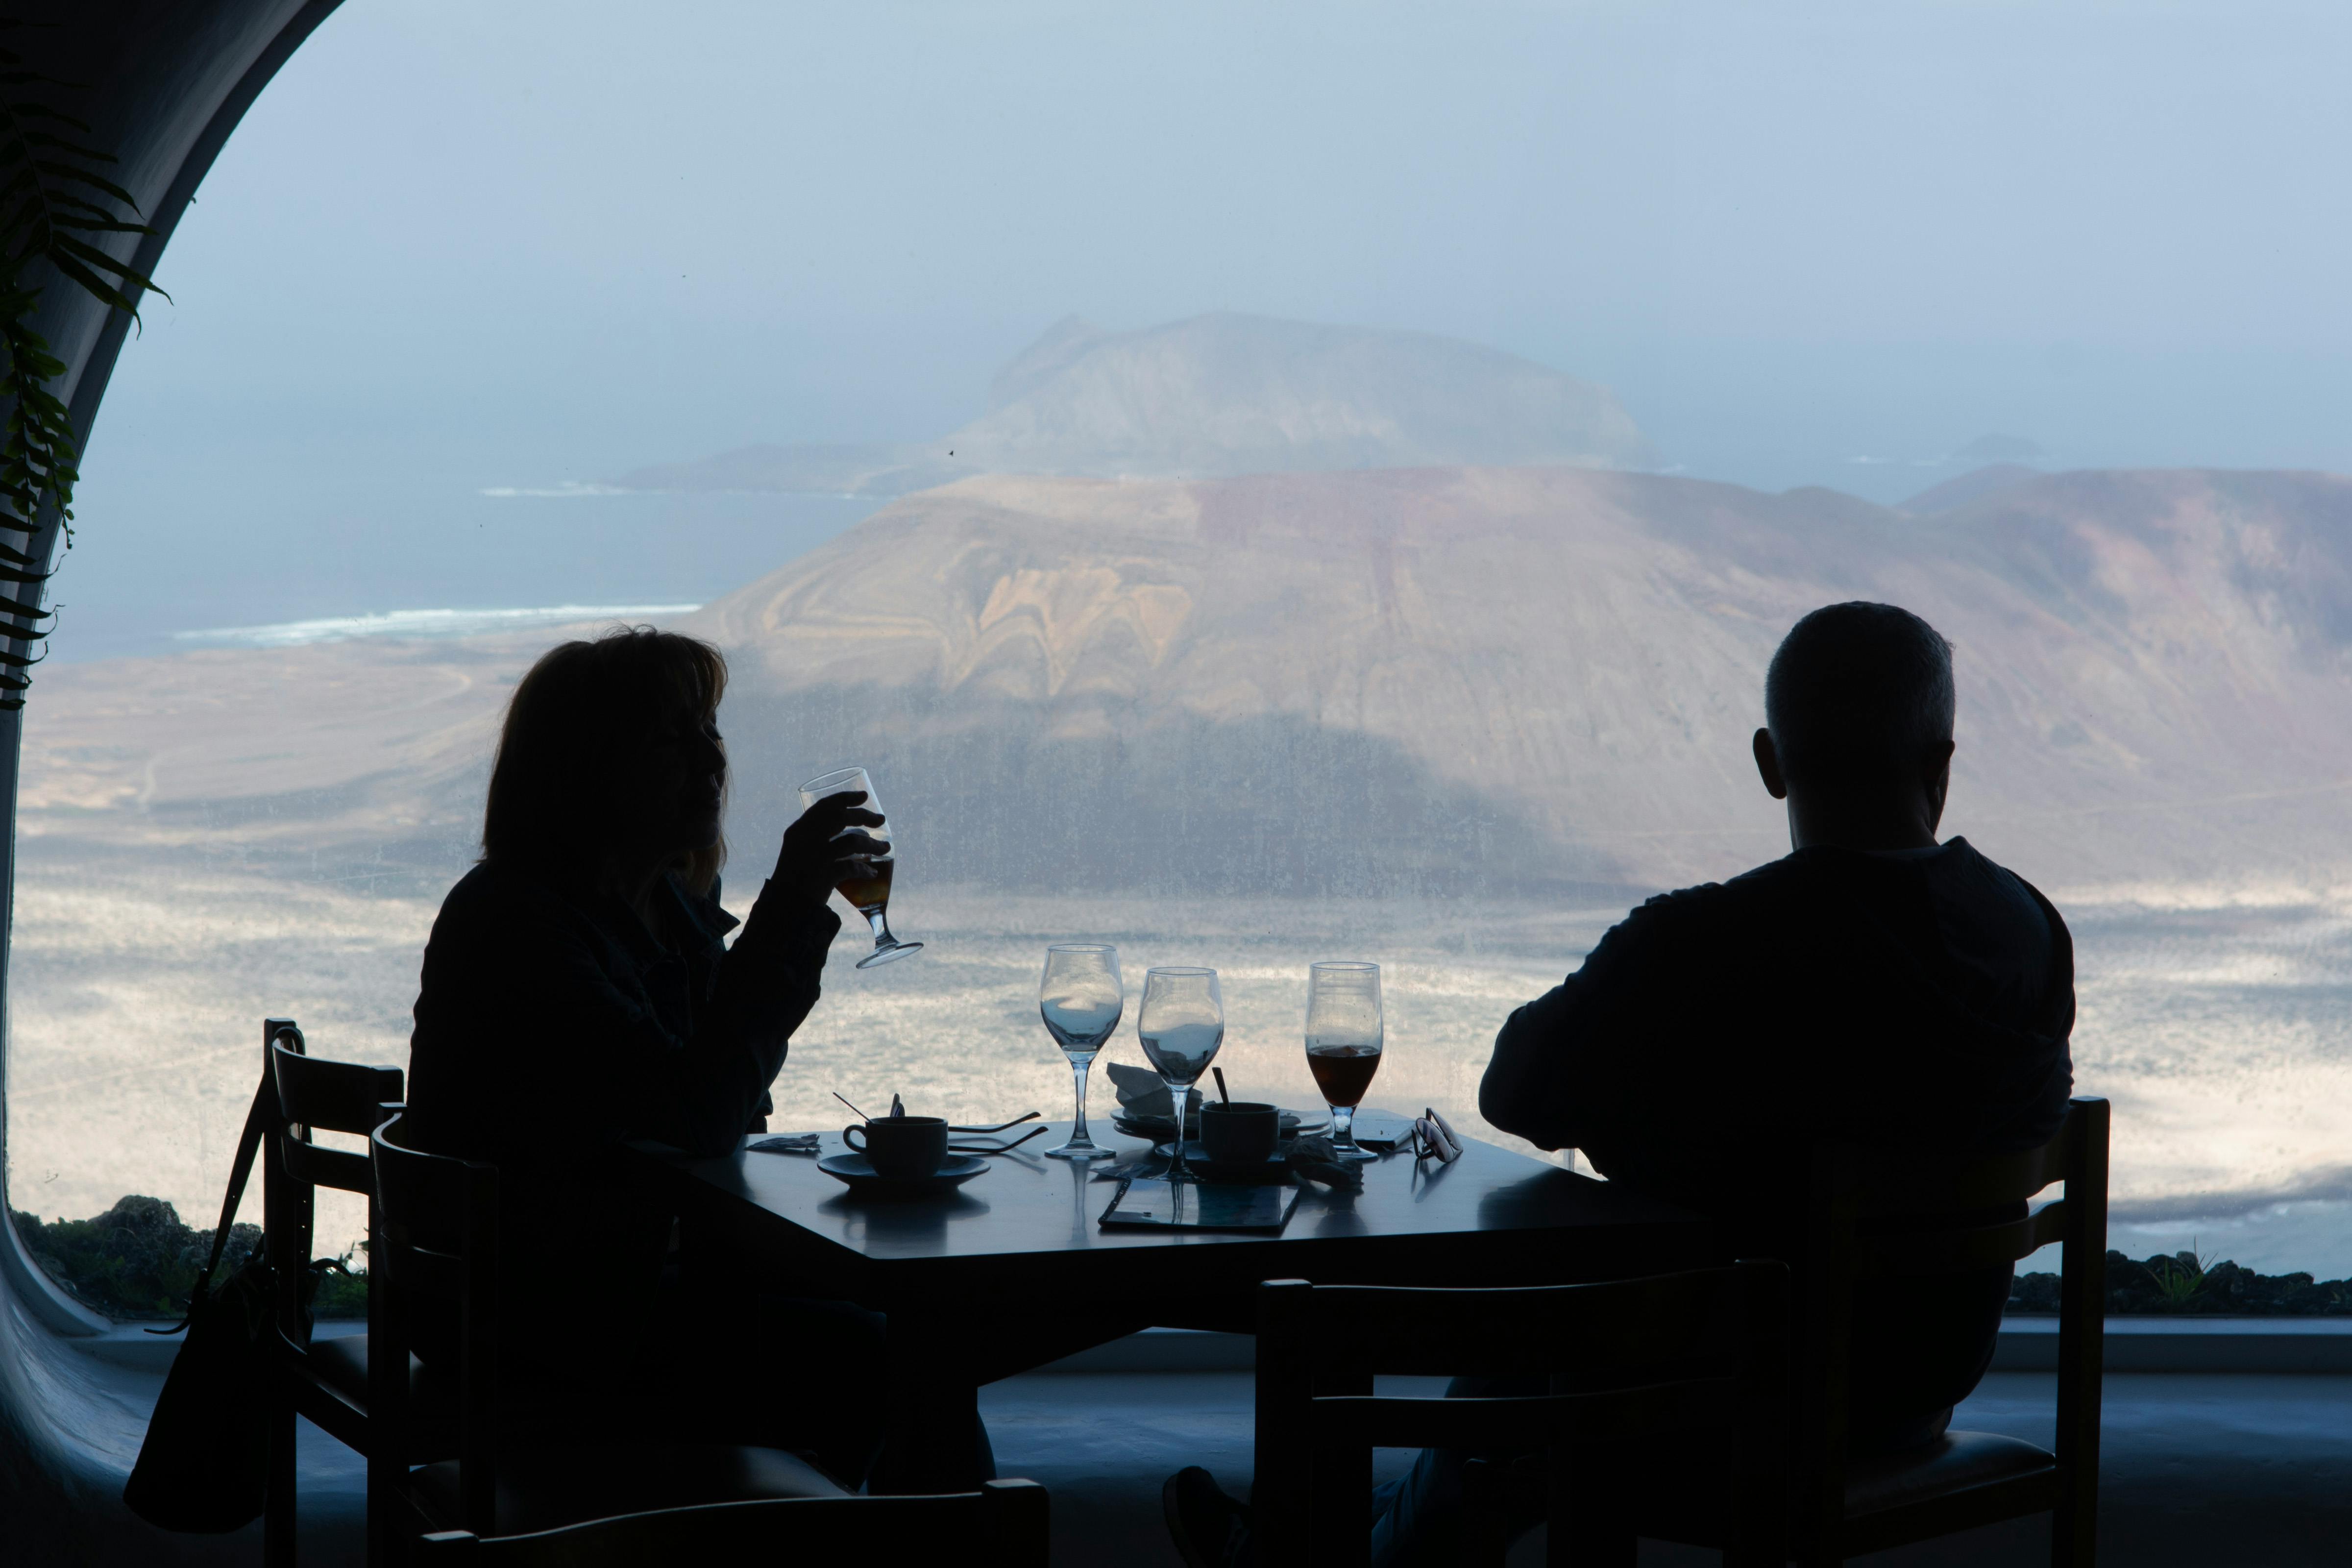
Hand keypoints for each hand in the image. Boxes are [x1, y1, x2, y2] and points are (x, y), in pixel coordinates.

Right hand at [774, 791, 887, 907]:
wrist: (785, 905)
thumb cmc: (793, 877)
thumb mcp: (798, 850)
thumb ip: (814, 836)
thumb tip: (845, 826)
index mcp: (798, 830)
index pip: (824, 806)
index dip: (845, 798)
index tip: (863, 796)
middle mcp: (806, 839)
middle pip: (840, 817)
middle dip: (864, 816)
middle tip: (880, 819)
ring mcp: (815, 857)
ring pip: (852, 841)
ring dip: (872, 845)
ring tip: (886, 848)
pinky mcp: (824, 876)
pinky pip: (852, 867)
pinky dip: (865, 870)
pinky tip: (873, 873)